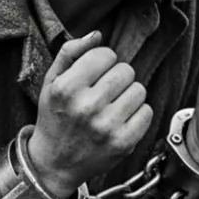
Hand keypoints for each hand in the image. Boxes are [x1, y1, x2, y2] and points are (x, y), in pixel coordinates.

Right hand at [27, 31, 153, 197]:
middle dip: (117, 77)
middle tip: (105, 91)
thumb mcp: (51, 82)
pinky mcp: (122, 143)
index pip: (106, 54)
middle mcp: (86, 107)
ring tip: (113, 106)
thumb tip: (97, 34)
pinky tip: (121, 120)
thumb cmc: (54, 118)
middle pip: (126, 70)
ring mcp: (106, 127)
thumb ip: (70, 52)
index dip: (103, 61)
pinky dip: (138, 114)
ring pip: (139, 89)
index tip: (95, 74)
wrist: (54, 165)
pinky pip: (147, 112)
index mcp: (67, 88)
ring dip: (129, 95)